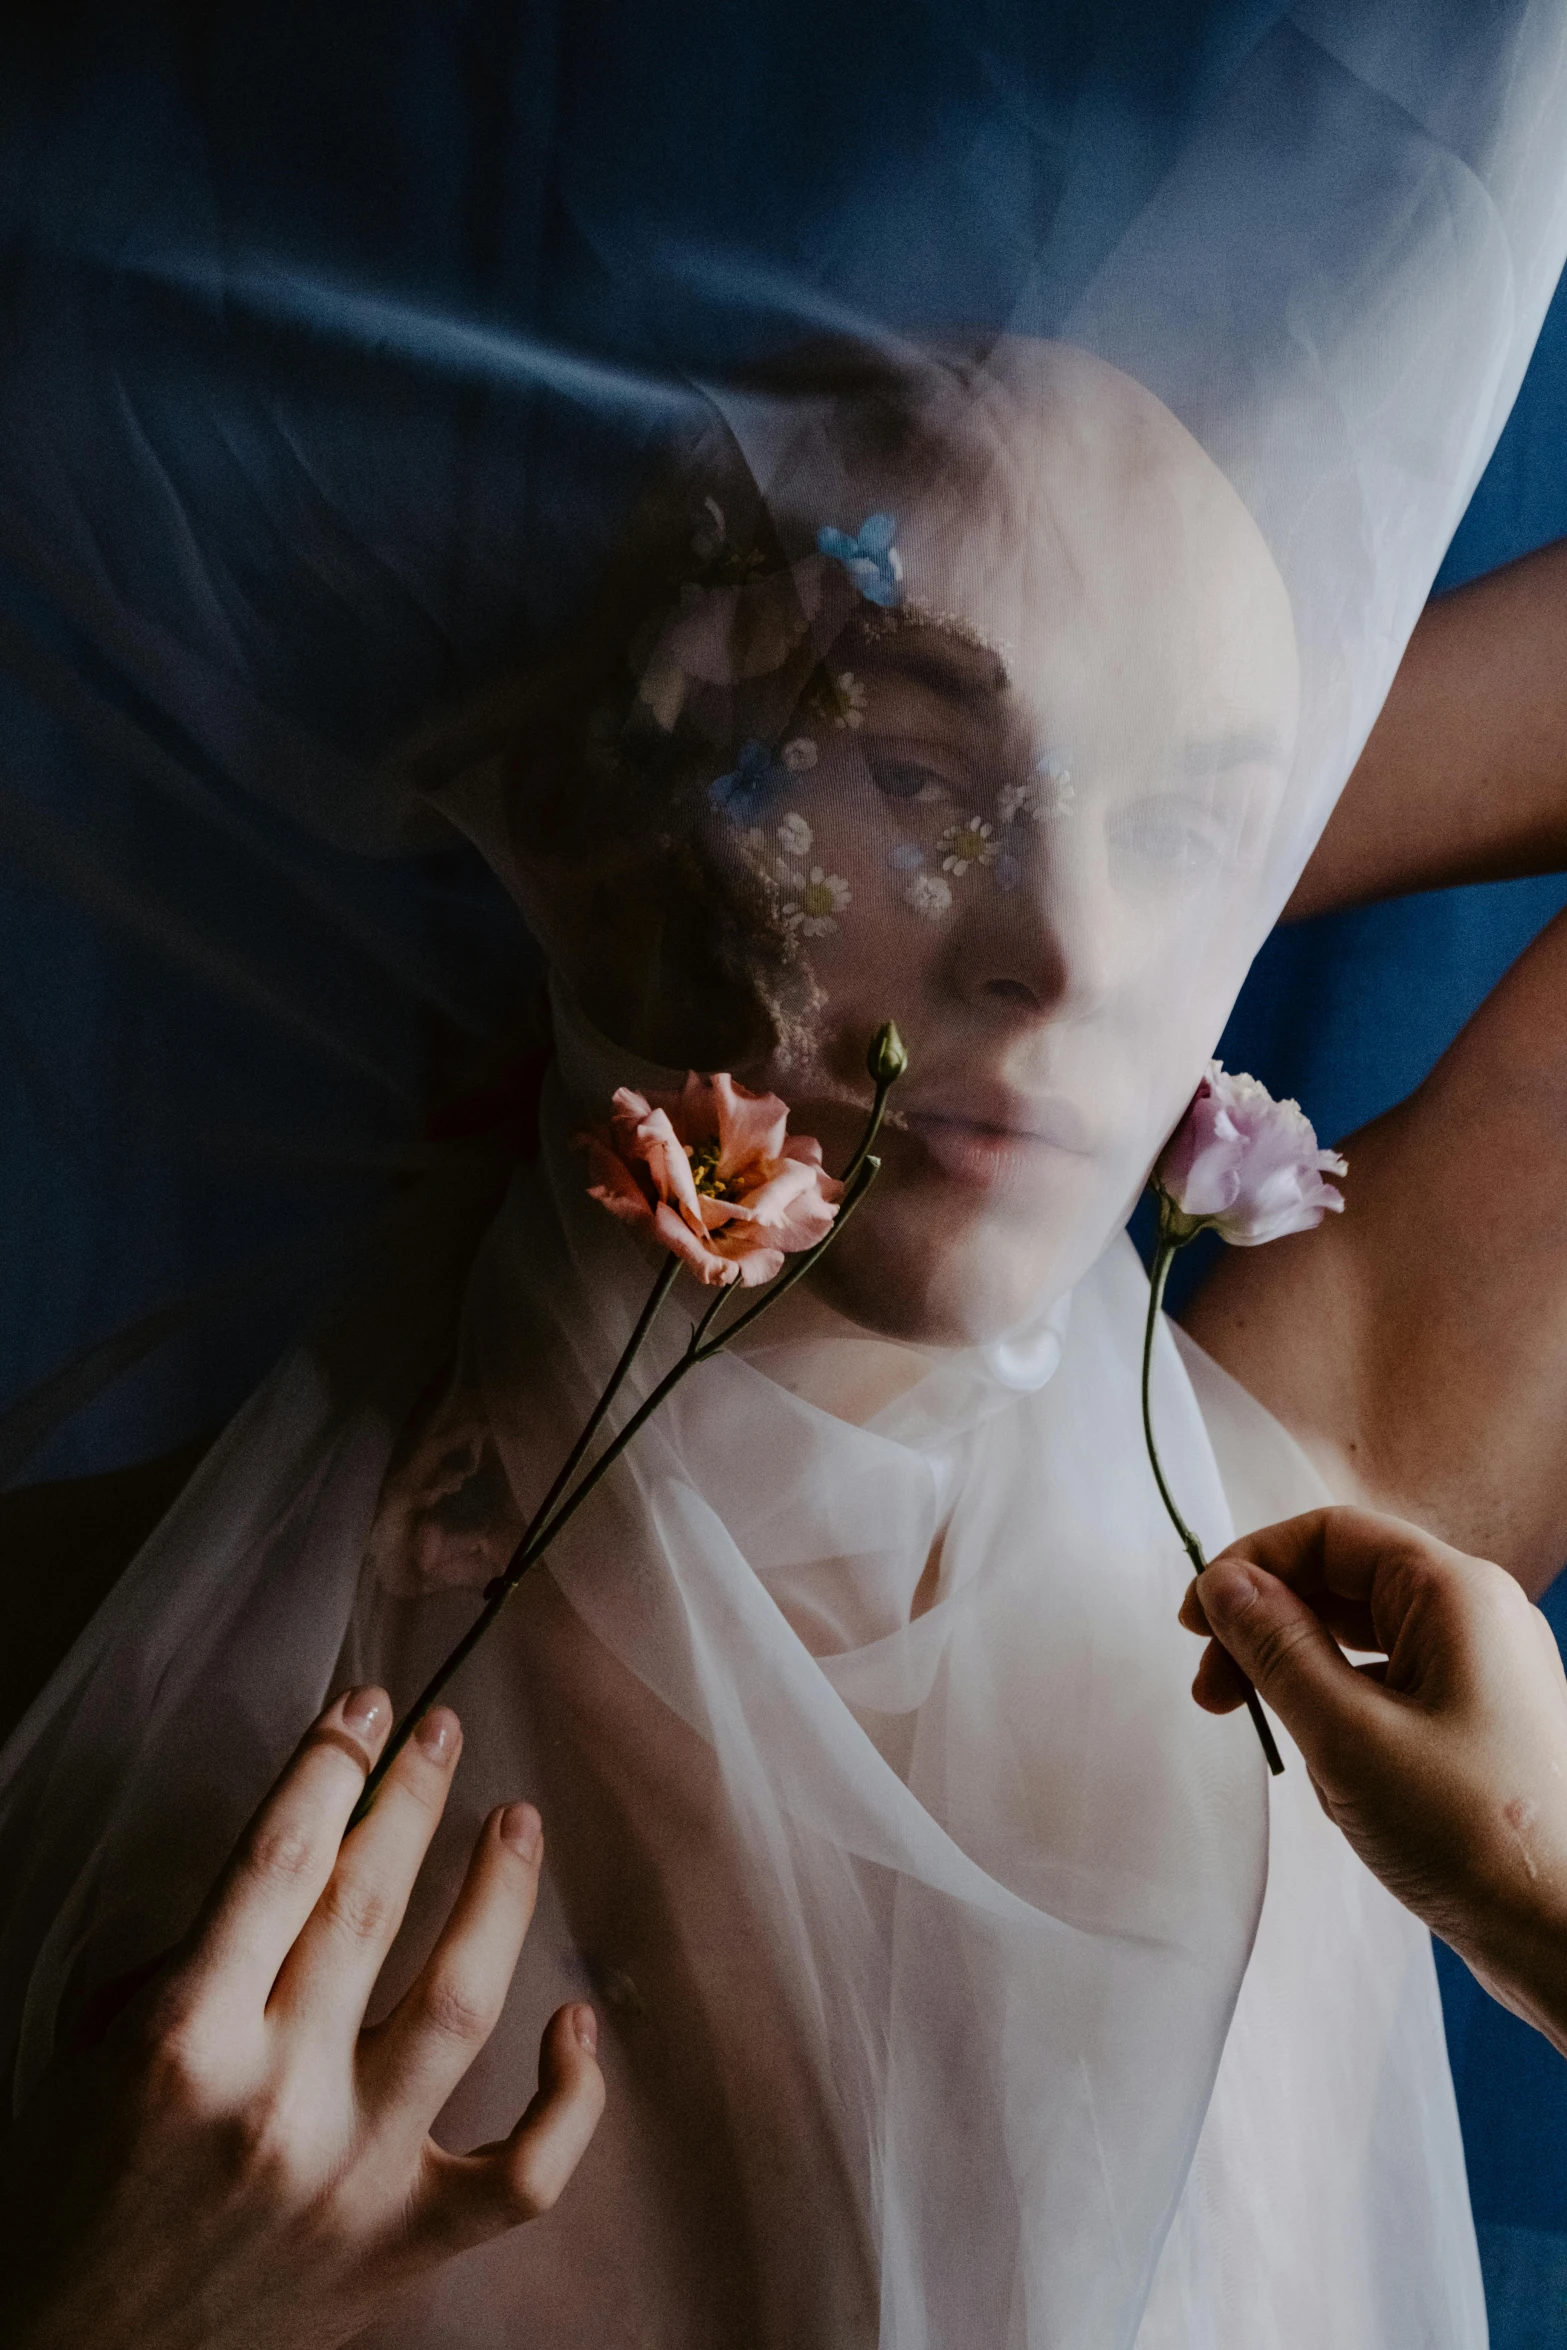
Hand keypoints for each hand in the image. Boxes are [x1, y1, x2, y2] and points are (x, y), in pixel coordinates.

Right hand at [1, 1688, 604, 2349]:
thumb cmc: (76, 2193)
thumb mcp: (97, 2053)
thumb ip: (192, 1960)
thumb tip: (295, 1865)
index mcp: (182, 2045)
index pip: (277, 1861)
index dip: (331, 1767)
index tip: (367, 1709)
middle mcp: (275, 2103)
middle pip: (370, 1905)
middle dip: (414, 1797)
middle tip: (445, 1730)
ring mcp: (352, 2178)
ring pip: (461, 2005)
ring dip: (499, 1898)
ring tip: (517, 1823)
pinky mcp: (403, 2246)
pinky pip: (522, 2172)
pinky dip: (569, 2098)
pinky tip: (576, 2021)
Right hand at [1181, 1507, 1566, 2049]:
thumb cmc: (1471, 1834)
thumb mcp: (1346, 1734)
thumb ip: (1276, 1648)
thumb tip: (1224, 1586)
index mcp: (1455, 1593)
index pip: (1329, 1534)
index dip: (1250, 1566)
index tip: (1194, 1623)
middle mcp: (1476, 1615)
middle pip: (1342, 1581)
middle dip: (1266, 1626)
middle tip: (1210, 1690)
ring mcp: (1484, 1669)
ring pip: (1362, 1637)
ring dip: (1296, 1671)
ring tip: (1261, 1731)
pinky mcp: (1479, 1721)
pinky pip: (1389, 1684)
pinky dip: (1339, 1707)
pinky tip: (1324, 1765)